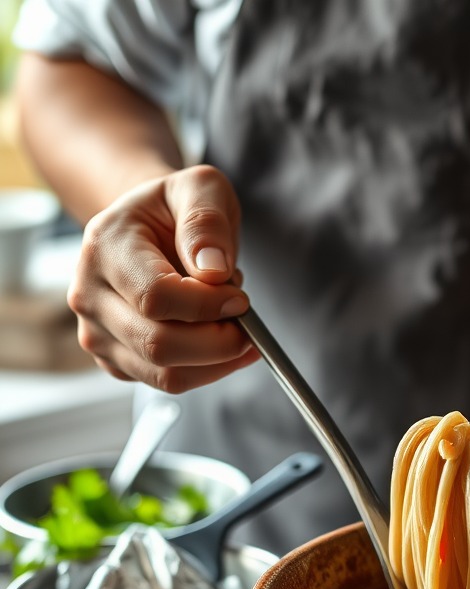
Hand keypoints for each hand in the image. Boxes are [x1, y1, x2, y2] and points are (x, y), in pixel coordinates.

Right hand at [67, 164, 258, 391]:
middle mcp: (89, 295)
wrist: (150, 230)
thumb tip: (214, 270)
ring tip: (232, 326)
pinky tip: (216, 340)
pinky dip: (206, 370)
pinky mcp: (116, 361)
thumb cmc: (175, 210)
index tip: (240, 298)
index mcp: (104, 248)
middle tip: (245, 320)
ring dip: (217, 359)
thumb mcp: (201, 190)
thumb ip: (207, 221)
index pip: (157, 298)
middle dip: (220, 341)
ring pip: (167, 374)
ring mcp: (98, 334)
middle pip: (160, 345)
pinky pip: (169, 383)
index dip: (209, 306)